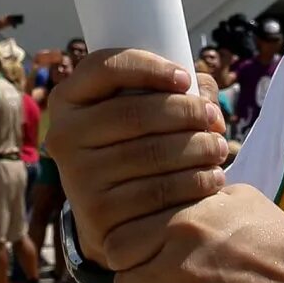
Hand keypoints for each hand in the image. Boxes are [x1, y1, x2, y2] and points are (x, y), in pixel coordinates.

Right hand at [45, 51, 228, 271]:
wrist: (113, 216)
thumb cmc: (132, 147)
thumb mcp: (136, 113)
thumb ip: (170, 90)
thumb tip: (204, 92)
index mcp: (68, 99)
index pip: (105, 67)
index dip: (149, 67)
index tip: (185, 78)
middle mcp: (63, 134)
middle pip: (134, 112)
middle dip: (185, 111)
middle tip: (215, 118)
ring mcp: (77, 175)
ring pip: (150, 152)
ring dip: (197, 147)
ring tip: (220, 148)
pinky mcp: (97, 212)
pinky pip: (157, 191)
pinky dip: (195, 182)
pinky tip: (213, 178)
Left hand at [111, 185, 283, 282]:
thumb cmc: (272, 236)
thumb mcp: (235, 197)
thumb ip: (198, 190)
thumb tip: (172, 180)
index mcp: (184, 217)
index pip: (121, 225)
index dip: (124, 230)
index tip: (134, 230)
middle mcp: (177, 248)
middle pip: (117, 254)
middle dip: (124, 257)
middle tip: (137, 256)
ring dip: (137, 280)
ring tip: (153, 275)